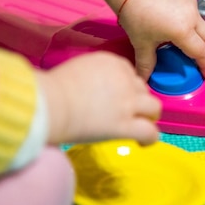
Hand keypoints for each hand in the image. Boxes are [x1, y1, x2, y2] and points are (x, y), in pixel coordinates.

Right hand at [35, 51, 161, 145]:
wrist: (50, 103)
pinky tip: (142, 142)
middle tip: (128, 112)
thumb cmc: (53, 89)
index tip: (118, 97)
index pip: (129, 73)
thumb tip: (94, 89)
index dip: (126, 87)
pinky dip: (150, 138)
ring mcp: (127, 102)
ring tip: (141, 125)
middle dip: (137, 100)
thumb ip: (95, 76)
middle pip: (142, 89)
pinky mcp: (125, 124)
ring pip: (153, 107)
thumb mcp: (80, 70)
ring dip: (148, 116)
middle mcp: (124, 79)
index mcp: (112, 62)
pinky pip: (150, 131)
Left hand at [92, 0, 204, 80]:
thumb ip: (146, 64)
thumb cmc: (135, 13)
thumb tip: (144, 78)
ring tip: (193, 44)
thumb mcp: (141, 42)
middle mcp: (192, 16)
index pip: (201, 52)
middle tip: (203, 61)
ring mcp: (191, 3)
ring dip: (202, 37)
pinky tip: (182, 26)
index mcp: (183, 31)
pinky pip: (195, 12)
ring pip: (203, 24)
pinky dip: (194, 22)